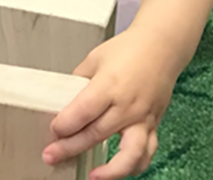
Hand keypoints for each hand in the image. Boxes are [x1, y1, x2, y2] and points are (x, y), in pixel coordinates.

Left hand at [42, 28, 178, 179]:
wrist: (162, 46)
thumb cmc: (129, 49)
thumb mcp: (95, 58)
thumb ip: (79, 81)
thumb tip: (64, 100)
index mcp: (110, 85)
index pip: (83, 112)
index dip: (64, 125)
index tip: (53, 130)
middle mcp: (127, 105)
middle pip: (96, 134)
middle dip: (70, 147)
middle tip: (51, 155)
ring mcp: (142, 117)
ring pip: (129, 153)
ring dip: (110, 170)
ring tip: (92, 177)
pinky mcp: (153, 124)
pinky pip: (147, 152)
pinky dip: (135, 166)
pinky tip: (118, 172)